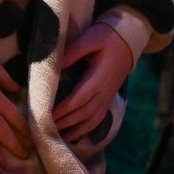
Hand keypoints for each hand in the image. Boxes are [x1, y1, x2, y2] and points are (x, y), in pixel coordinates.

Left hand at [55, 22, 135, 142]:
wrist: (128, 40)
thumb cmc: (108, 37)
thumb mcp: (91, 38)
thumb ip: (73, 51)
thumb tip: (55, 65)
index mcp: (98, 78)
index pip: (79, 99)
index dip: (63, 109)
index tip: (47, 115)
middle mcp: (104, 92)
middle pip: (83, 113)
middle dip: (64, 122)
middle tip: (44, 128)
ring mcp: (107, 98)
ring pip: (90, 120)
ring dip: (73, 130)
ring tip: (55, 137)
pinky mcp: (107, 100)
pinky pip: (96, 120)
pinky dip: (84, 130)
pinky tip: (71, 135)